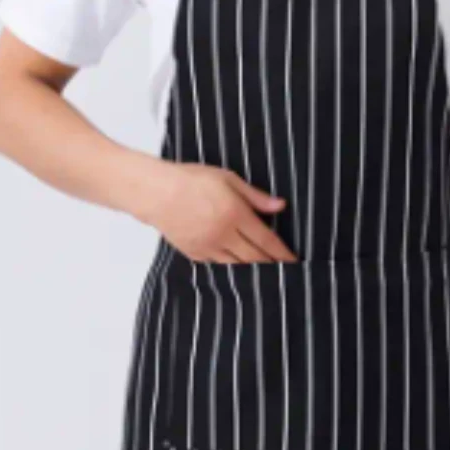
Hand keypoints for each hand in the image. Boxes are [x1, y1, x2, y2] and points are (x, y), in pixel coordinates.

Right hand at [141, 160, 297, 263]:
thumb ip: (255, 196)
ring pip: (239, 266)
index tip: (294, 261)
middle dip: (272, 265)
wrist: (155, 193)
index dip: (283, 253)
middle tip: (285, 270)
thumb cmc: (191, 180)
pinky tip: (241, 267)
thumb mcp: (227, 179)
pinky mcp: (195, 254)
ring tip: (267, 271)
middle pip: (256, 257)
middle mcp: (224, 234)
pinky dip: (233, 267)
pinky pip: (220, 265)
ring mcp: (208, 247)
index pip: (267, 240)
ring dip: (254, 269)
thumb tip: (280, 205)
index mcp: (235, 214)